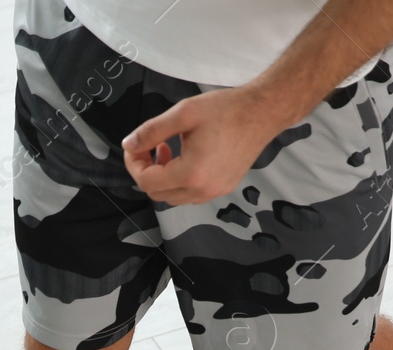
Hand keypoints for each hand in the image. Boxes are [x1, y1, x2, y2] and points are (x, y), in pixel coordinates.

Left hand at [121, 86, 286, 204]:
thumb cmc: (227, 110)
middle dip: (147, 170)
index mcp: (191, 173)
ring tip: (169, 147)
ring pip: (173, 196)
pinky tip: (186, 156)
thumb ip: (150, 131)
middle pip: (157, 193)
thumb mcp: (183, 113)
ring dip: (163, 176)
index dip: (134, 164)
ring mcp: (214, 192)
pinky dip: (179, 180)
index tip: (135, 145)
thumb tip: (129, 144)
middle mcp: (203, 190)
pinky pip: (190, 194)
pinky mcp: (223, 188)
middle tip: (151, 145)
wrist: (263, 112)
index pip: (147, 182)